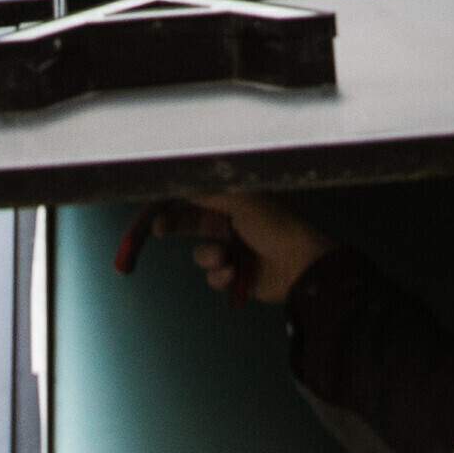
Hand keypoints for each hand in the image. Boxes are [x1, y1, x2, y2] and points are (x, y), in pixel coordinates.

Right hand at [129, 190, 326, 304]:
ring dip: (209, 256)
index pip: (198, 194)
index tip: (155, 202)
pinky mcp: (235, 274)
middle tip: (159, 229)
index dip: (176, 198)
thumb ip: (207, 190)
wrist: (298, 267)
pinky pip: (213, 275)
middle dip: (176, 225)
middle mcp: (232, 221)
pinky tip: (234, 273)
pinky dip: (220, 275)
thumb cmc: (275, 226)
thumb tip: (180, 177)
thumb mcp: (240, 200)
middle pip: (192, 221)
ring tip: (224, 257)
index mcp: (236, 198)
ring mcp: (233, 248)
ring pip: (201, 253)